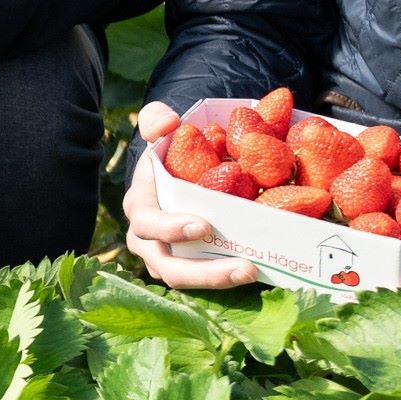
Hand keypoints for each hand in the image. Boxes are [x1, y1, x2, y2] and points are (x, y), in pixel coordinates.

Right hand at [117, 103, 258, 291]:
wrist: (174, 171)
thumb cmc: (166, 151)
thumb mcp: (157, 129)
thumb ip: (156, 119)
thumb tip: (168, 124)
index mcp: (141, 208)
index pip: (148, 225)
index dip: (171, 229)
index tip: (204, 225)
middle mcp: (149, 241)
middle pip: (170, 267)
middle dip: (205, 273)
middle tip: (244, 267)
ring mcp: (168, 258)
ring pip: (189, 280)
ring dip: (220, 281)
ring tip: (254, 273)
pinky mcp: (189, 266)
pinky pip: (205, 279)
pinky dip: (228, 279)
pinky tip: (259, 272)